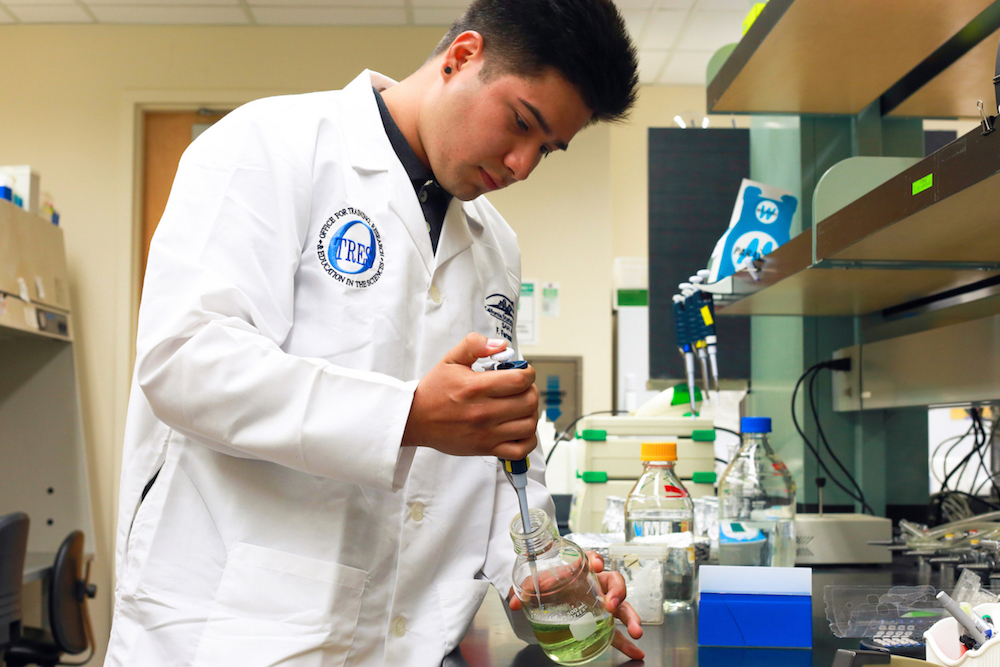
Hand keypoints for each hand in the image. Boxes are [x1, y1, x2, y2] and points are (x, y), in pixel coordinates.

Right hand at [402, 333, 538, 459]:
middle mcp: (483, 412)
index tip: (521, 373)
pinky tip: (519, 428)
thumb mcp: (451, 359)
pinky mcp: (486, 448)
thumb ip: (474, 345)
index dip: (527, 373)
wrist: (415, 419)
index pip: (520, 380)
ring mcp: (486, 433)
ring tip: (519, 406)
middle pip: (529, 402)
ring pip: (528, 425)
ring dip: (530, 413)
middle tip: (521, 389)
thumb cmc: (434, 390)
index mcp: (476, 387)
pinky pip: (520, 450)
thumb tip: (500, 345)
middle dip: (530, 391)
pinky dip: (527, 440)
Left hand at [507, 552, 643, 660]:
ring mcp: (602, 604)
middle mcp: (596, 584)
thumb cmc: (549, 583)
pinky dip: (627, 643)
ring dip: (631, 617)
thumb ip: (527, 589)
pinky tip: (636, 652)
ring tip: (636, 630)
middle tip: (612, 603)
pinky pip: (617, 632)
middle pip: (614, 582)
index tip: (595, 564)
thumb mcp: (538, 583)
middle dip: (618, 591)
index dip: (596, 560)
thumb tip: (515, 602)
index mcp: (582, 570)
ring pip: (622, 606)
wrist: (549, 595)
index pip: (592, 558)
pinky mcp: (602, 622)